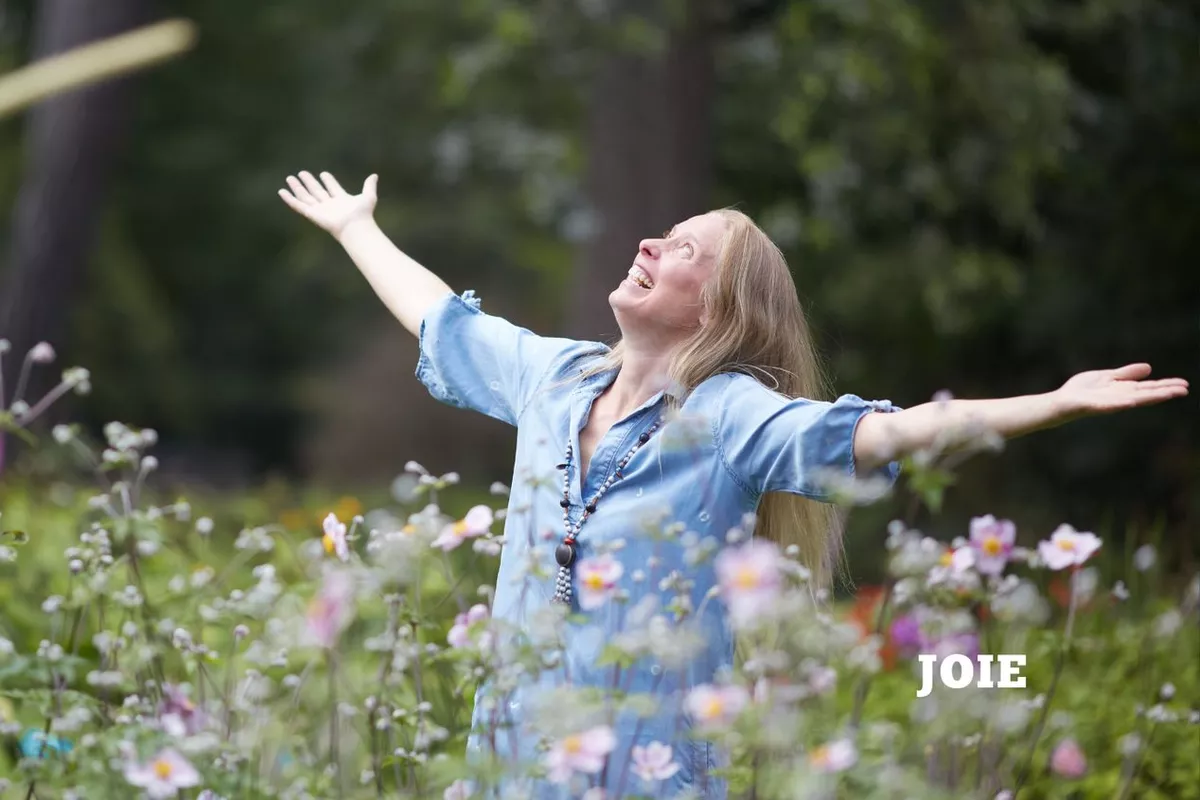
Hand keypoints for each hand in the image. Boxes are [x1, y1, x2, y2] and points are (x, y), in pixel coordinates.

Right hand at [278, 170, 377, 238]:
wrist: (355, 226)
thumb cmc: (363, 214)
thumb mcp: (368, 196)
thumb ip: (369, 186)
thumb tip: (374, 175)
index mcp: (341, 200)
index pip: (332, 188)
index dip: (328, 181)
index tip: (323, 174)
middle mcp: (329, 205)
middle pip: (317, 191)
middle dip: (310, 182)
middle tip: (302, 173)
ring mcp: (320, 210)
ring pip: (306, 196)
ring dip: (297, 187)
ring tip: (290, 178)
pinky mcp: (312, 214)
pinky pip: (298, 205)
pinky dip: (289, 199)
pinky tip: (282, 191)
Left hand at [1053, 363, 1188, 418]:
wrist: (1061, 402)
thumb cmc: (1083, 391)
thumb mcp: (1107, 377)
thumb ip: (1126, 374)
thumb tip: (1149, 368)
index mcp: (1123, 390)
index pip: (1149, 388)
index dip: (1166, 386)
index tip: (1185, 385)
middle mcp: (1119, 398)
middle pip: (1146, 394)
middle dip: (1165, 392)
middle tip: (1185, 390)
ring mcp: (1107, 403)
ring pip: (1132, 400)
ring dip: (1149, 397)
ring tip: (1167, 394)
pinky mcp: (1093, 406)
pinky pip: (1108, 406)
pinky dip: (1119, 404)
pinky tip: (1131, 401)